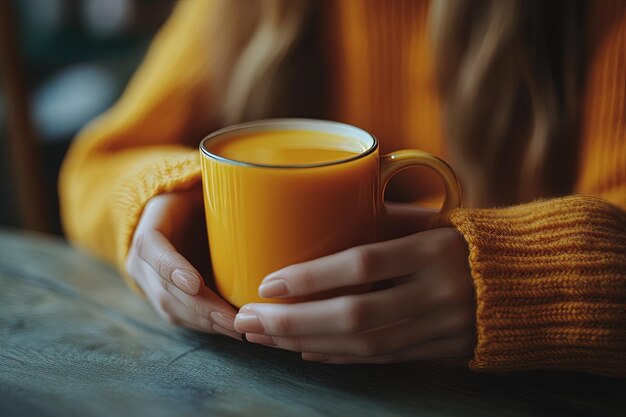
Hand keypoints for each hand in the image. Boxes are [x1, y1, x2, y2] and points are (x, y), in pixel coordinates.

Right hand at [126, 187, 240, 339]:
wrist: (176, 212)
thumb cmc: (197, 198)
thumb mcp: (203, 190)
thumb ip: (221, 195)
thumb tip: (259, 197)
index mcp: (148, 226)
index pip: (154, 249)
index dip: (173, 268)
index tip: (196, 284)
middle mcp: (139, 259)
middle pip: (166, 289)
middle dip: (201, 307)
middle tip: (233, 318)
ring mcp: (146, 282)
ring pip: (171, 308)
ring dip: (205, 322)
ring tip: (236, 328)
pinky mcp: (158, 298)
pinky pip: (178, 317)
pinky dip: (204, 325)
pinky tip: (228, 329)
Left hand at [234, 205, 474, 362]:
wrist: (533, 279)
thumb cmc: (470, 239)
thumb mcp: (433, 221)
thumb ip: (384, 221)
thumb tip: (321, 217)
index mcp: (435, 249)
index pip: (362, 264)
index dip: (311, 277)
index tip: (266, 284)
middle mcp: (438, 292)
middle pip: (354, 316)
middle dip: (293, 322)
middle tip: (247, 321)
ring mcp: (442, 328)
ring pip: (363, 346)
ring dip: (306, 344)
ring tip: (264, 339)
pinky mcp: (442, 352)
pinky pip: (382, 360)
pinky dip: (339, 358)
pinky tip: (305, 352)